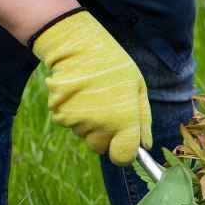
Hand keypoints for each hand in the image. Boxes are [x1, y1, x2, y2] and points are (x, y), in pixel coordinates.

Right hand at [32, 10, 150, 164]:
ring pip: (85, 136)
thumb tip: (145, 146)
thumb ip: (144, 121)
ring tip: (93, 97)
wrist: (78, 47)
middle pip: (102, 148)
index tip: (125, 142)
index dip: (124, 153)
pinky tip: (80, 95)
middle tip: (108, 111)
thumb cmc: (115, 67)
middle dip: (106, 137)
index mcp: (123, 121)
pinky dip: (74, 115)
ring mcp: (77, 122)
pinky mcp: (59, 115)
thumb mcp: (138, 89)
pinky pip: (70, 125)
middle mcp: (100, 126)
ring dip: (90, 124)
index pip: (123, 158)